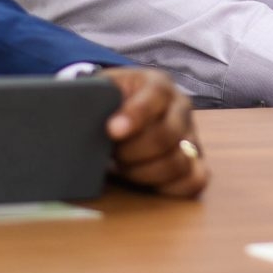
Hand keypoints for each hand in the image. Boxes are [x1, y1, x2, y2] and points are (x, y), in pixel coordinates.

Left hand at [102, 68, 205, 197]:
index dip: (136, 115)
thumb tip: (78, 112)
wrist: (123, 113)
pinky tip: (148, 183)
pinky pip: (195, 181)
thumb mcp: (101, 90)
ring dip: (145, 173)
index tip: (112, 131)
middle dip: (133, 152)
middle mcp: (181, 108)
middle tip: (113, 155)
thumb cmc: (110, 104)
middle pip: (167, 135)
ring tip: (124, 168)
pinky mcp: (195, 162)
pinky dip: (171, 188)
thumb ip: (93, 95)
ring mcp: (191, 136)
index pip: (156, 96)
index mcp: (158, 84)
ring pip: (179, 162)